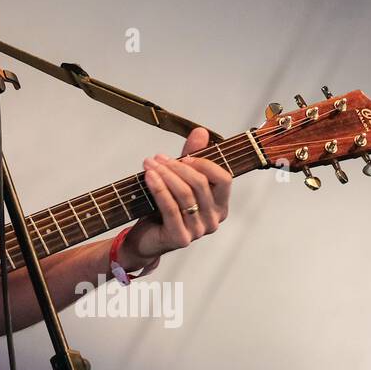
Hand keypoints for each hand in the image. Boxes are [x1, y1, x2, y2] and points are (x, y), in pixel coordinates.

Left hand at [117, 126, 231, 268]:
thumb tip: (201, 131)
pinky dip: (159, 188)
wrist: (146, 238)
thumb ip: (191, 158)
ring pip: (184, 194)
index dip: (205, 163)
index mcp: (220, 205)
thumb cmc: (165, 209)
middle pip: (200, 184)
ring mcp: (199, 231)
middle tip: (157, 158)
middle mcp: (214, 220)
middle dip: (177, 166)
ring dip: (164, 175)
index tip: (183, 156)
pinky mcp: (181, 238)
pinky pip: (171, 207)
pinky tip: (148, 176)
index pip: (224, 178)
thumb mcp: (179, 180)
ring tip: (148, 164)